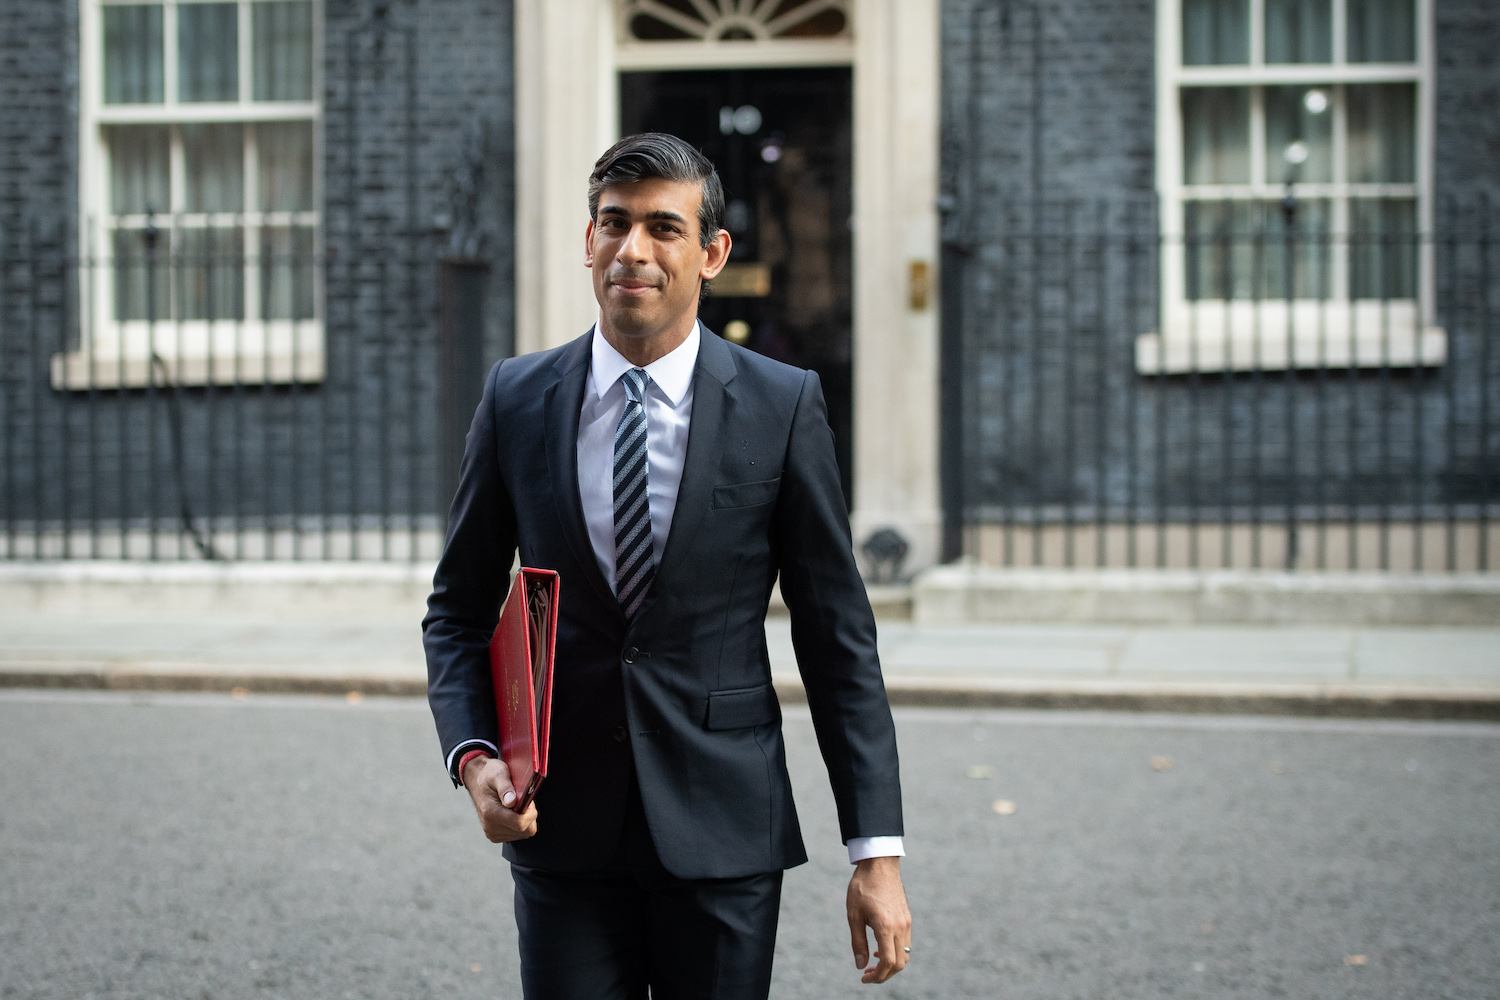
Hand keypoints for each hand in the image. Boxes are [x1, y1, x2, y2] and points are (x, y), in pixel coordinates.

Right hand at [461, 755, 538, 842]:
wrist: (477, 781)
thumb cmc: (489, 776)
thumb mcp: (499, 774)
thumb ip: (505, 788)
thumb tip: (511, 801)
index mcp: (491, 813)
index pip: (520, 824)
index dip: (530, 813)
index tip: (528, 801)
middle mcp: (490, 827)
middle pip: (525, 831)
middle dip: (529, 816)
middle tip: (523, 802)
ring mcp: (492, 833)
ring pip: (523, 834)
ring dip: (525, 820)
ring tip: (517, 805)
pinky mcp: (495, 836)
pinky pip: (517, 835)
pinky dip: (519, 824)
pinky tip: (513, 812)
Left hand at [846, 856, 910, 983]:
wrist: (879, 864)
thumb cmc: (863, 887)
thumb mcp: (854, 915)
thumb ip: (858, 942)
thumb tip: (861, 966)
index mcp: (886, 926)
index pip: (888, 962)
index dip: (877, 976)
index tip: (864, 978)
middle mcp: (900, 927)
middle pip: (899, 963)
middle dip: (884, 975)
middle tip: (867, 975)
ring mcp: (906, 923)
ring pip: (904, 955)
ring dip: (890, 965)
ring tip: (873, 964)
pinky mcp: (907, 918)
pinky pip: (905, 944)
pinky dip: (895, 953)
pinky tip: (879, 949)